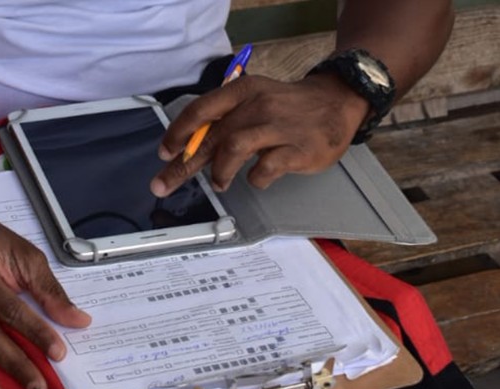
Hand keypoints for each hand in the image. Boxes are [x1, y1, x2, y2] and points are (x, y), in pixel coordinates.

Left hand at [151, 73, 370, 194]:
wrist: (336, 102)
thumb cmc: (286, 108)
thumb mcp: (253, 102)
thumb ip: (223, 123)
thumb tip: (187, 149)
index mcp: (241, 91)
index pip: (201, 110)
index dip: (178, 133)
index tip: (164, 152)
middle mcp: (257, 105)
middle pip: (211, 136)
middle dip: (183, 164)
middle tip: (163, 185)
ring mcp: (277, 127)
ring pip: (234, 148)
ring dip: (219, 172)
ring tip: (219, 184)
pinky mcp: (297, 149)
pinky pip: (266, 168)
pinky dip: (255, 179)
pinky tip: (257, 179)